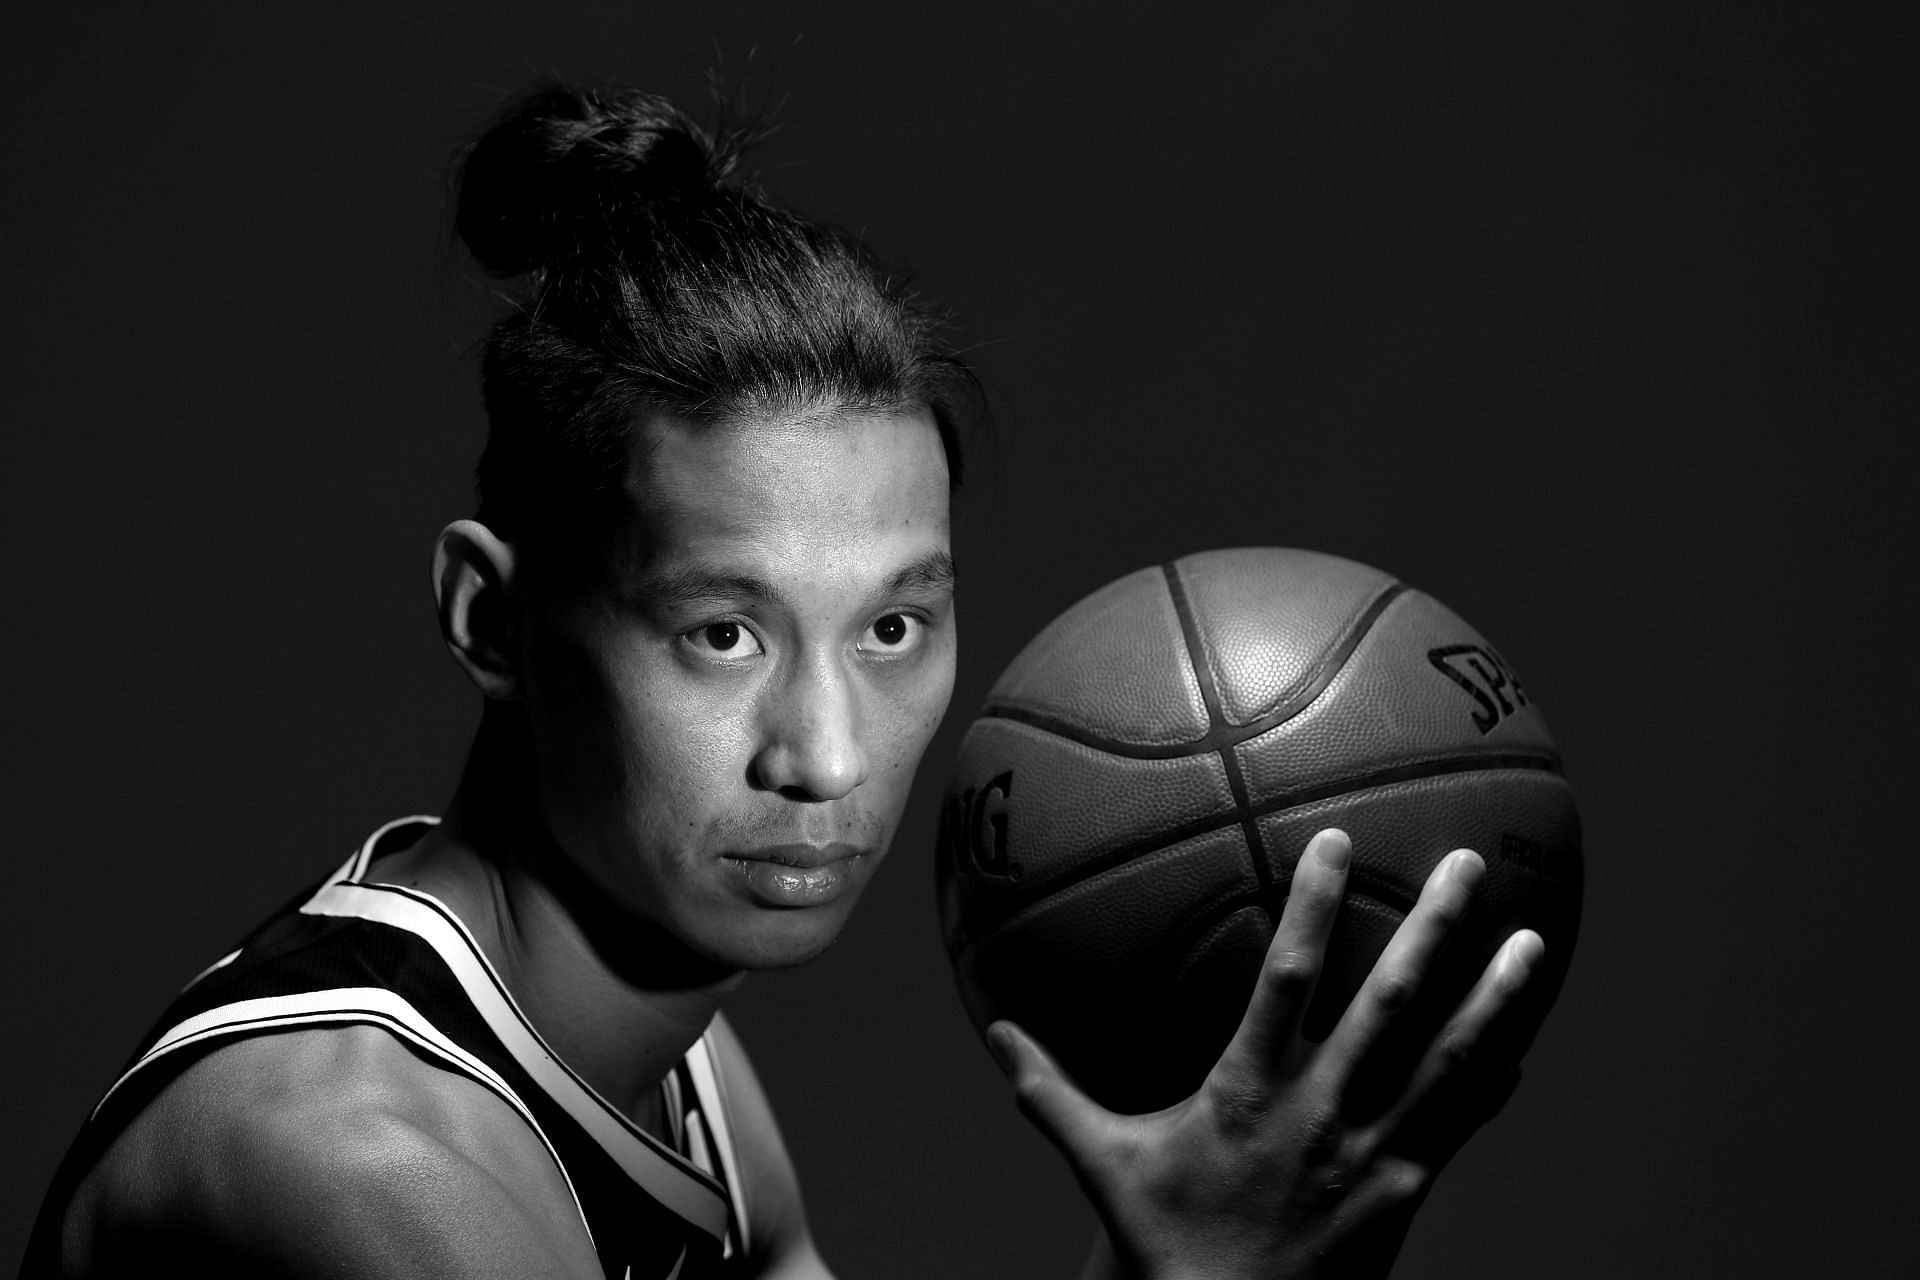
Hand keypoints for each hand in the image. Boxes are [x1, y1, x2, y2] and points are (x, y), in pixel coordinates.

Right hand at [990, 828, 1544, 1279]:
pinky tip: (1524, 1045)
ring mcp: (1373, 1151)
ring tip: (1536, 942)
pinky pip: (1460, 1124)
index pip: (1287, 978)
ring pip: (1448, 1061)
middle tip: (1468, 862)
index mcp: (1250, 1090)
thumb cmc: (1166, 1242)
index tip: (1335, 839)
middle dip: (1433, 929)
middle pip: (1390, 1005)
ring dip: (1496, 999)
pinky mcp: (1406, 1191)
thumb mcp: (1103, 1164)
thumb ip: (1051, 1092)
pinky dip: (1493, 1080)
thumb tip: (992, 1033)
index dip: (1313, 906)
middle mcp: (1323, 1111)